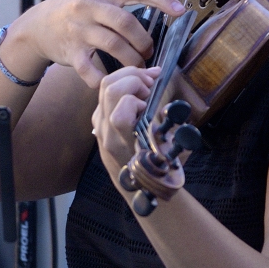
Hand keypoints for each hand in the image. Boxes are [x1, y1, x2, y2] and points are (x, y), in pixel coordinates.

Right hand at [6, 0, 185, 87]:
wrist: (37, 26)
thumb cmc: (77, 11)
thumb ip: (123, 1)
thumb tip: (163, 7)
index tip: (181, 11)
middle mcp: (90, 7)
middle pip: (127, 23)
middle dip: (144, 41)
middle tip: (149, 52)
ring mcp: (79, 29)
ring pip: (114, 46)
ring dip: (131, 60)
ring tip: (137, 66)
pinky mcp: (70, 51)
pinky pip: (90, 70)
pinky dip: (102, 79)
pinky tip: (109, 81)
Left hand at [92, 66, 162, 194]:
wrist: (139, 190)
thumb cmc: (160, 169)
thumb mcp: (170, 149)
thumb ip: (167, 125)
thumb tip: (169, 102)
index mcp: (122, 142)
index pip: (121, 109)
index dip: (139, 98)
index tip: (152, 100)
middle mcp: (106, 132)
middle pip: (109, 89)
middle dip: (133, 77)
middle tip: (151, 84)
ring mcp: (99, 126)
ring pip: (103, 87)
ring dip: (127, 77)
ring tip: (146, 82)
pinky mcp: (98, 122)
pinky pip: (104, 95)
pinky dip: (121, 84)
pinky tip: (137, 89)